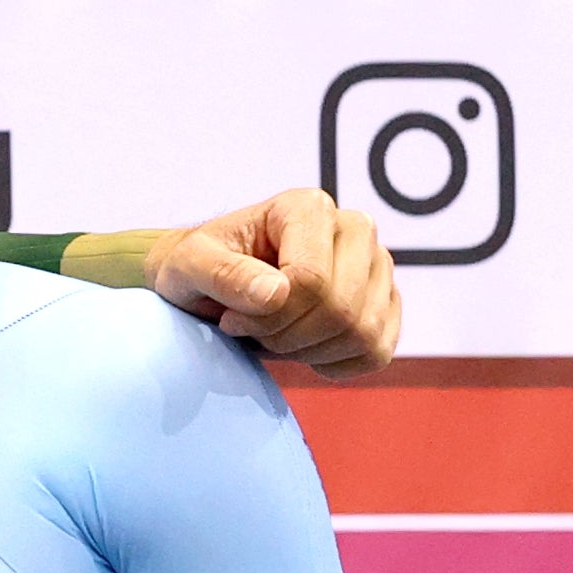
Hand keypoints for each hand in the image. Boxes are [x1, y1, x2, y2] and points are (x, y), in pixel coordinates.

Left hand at [152, 186, 403, 373]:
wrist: (209, 283)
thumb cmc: (198, 268)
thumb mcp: (186, 266)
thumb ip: (221, 273)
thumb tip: (275, 293)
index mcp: (309, 208)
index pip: (311, 280)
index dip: (269, 316)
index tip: (232, 317)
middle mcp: (355, 228)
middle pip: (340, 310)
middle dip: (286, 337)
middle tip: (251, 332)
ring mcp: (378, 266)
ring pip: (363, 334)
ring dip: (308, 353)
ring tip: (274, 336)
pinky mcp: (386, 303)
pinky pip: (377, 352)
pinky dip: (335, 365)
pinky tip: (303, 349)